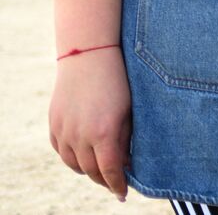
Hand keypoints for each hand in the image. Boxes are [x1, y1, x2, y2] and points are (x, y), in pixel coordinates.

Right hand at [49, 48, 131, 200]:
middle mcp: (81, 136)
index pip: (111, 171)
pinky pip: (62, 152)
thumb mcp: (130, 111)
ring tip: (101, 170)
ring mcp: (64, 131)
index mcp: (105, 133)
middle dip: (105, 180)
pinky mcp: (54, 125)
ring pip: (74, 165)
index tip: (123, 194)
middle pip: (91, 171)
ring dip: (88, 171)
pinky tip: (84, 156)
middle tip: (115, 182)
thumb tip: (127, 163)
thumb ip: (127, 139)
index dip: (118, 185)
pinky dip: (73, 158)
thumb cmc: (118, 81)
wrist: (89, 57)